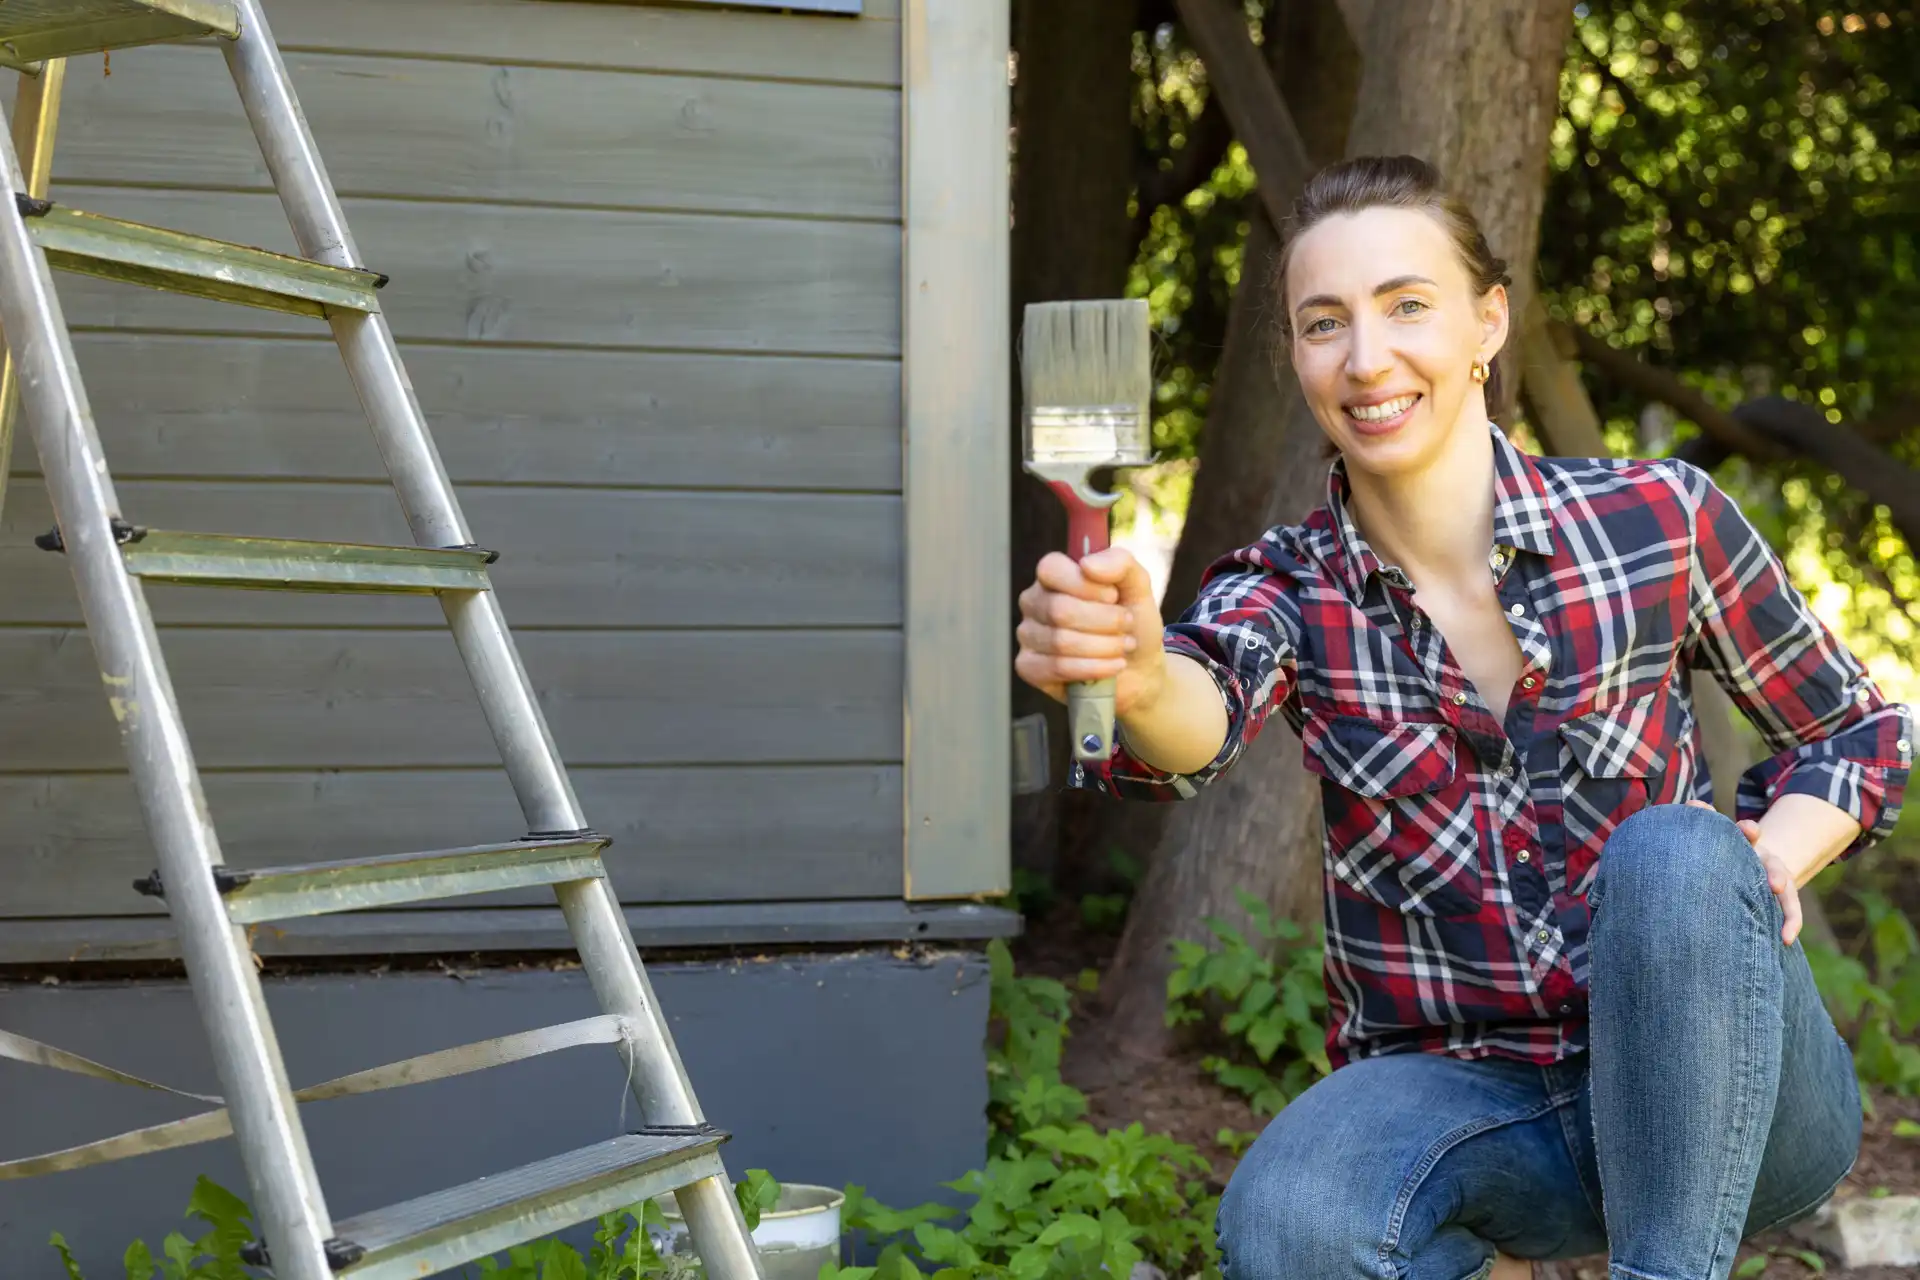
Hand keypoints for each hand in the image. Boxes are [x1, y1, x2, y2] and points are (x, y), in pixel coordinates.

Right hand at [1015, 548, 1167, 715]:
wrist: (1140, 667)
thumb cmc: (1132, 622)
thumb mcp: (1137, 586)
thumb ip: (1120, 563)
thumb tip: (1087, 565)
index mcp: (1053, 576)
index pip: (1051, 570)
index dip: (1086, 585)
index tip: (1113, 597)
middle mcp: (1034, 602)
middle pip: (1059, 609)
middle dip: (1104, 621)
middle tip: (1126, 626)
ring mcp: (1028, 635)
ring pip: (1061, 641)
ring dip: (1104, 646)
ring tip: (1124, 646)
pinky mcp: (1029, 666)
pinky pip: (1056, 667)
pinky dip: (1093, 668)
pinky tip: (1113, 666)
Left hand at [1684, 799, 1801, 945]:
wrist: (1746, 864)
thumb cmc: (1720, 851)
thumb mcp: (1714, 835)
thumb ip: (1703, 818)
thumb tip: (1692, 803)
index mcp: (1743, 844)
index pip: (1747, 834)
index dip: (1748, 831)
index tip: (1749, 831)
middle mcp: (1761, 859)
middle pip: (1772, 863)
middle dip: (1774, 874)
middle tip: (1773, 884)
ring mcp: (1771, 877)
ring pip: (1783, 885)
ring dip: (1786, 905)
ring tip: (1785, 927)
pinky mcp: (1780, 897)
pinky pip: (1790, 909)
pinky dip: (1791, 923)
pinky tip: (1786, 939)